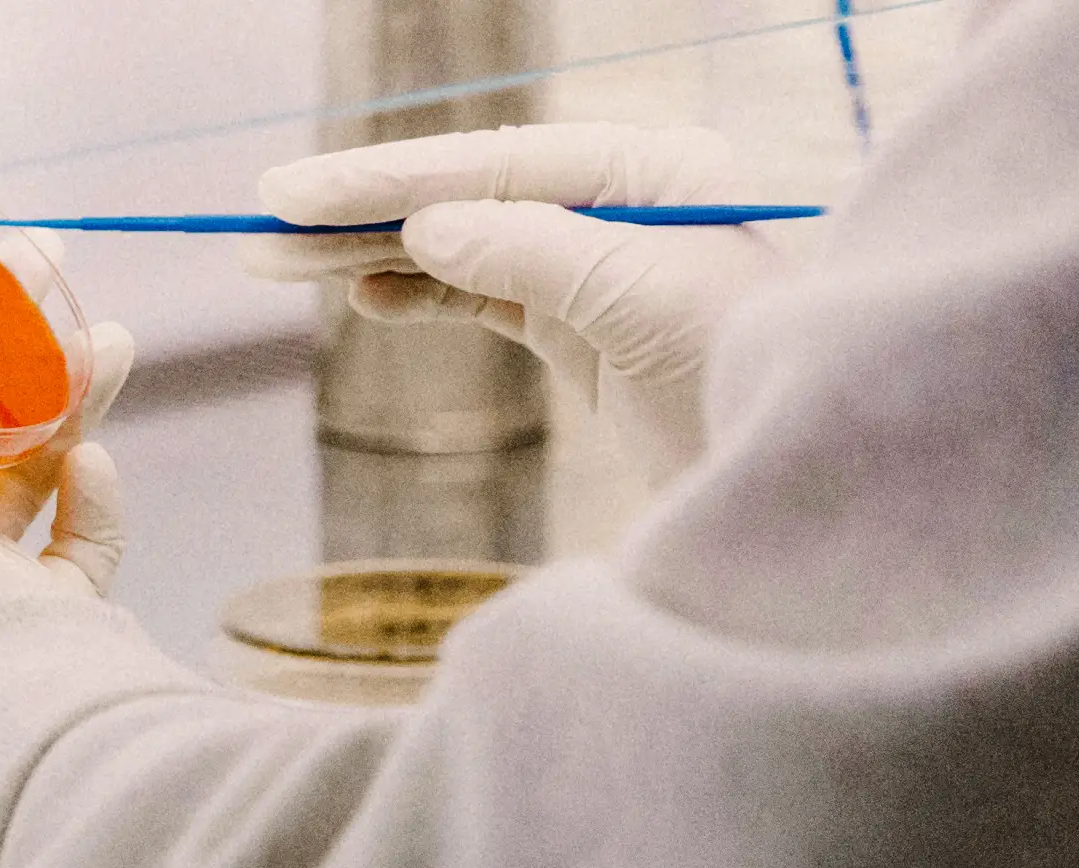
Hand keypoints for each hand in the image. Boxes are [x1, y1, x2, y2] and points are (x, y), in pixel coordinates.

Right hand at [239, 122, 781, 483]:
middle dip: (364, 213)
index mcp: (653, 169)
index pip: (494, 162)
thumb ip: (530, 251)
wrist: (814, 495)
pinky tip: (365, 296)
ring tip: (283, 266)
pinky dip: (424, 296)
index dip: (388, 177)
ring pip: (466, 247)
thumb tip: (425, 227)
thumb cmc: (752, 376)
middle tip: (264, 230)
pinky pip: (487, 298)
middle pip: (469, 196)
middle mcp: (624, 205)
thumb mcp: (641, 300)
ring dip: (375, 255)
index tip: (296, 193)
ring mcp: (604, 267)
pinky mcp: (591, 330)